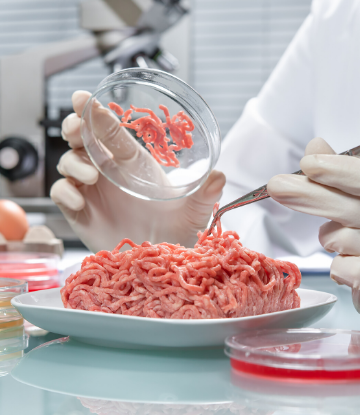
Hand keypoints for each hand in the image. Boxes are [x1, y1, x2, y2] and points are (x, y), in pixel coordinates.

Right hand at [50, 91, 225, 251]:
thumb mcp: (193, 212)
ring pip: (69, 162)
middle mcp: (110, 172)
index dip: (96, 114)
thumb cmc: (175, 231)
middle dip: (75, 127)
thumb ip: (205, 194)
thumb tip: (219, 176)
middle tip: (76, 129)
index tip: (83, 98)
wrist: (155, 264)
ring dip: (73, 162)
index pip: (112, 133)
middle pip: (83, 139)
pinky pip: (62, 193)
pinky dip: (65, 193)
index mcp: (134, 164)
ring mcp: (93, 191)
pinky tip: (79, 201)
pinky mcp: (80, 211)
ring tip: (92, 177)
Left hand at [267, 137, 359, 311]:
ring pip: (339, 239)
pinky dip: (337, 266)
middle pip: (350, 208)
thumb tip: (316, 145)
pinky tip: (347, 259)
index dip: (339, 171)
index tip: (308, 164)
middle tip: (276, 186)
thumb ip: (342, 170)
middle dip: (310, 196)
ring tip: (338, 235)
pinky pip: (341, 269)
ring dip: (330, 236)